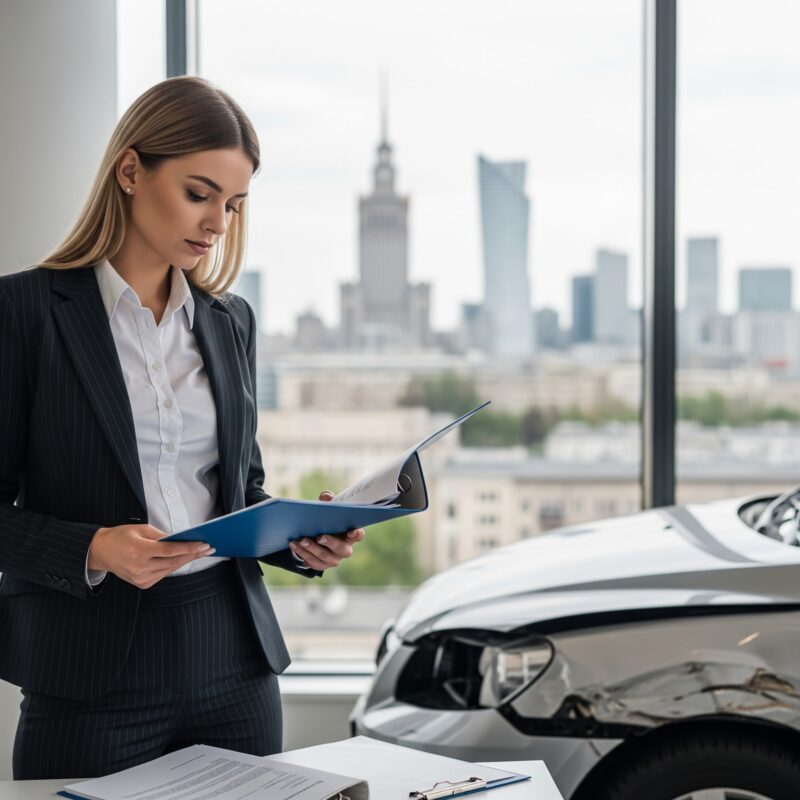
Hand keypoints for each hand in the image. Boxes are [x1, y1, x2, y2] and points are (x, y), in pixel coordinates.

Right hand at [88, 524, 214, 588]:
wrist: (101, 552)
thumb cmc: (121, 536)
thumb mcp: (141, 529)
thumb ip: (162, 535)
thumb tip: (182, 540)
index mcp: (139, 550)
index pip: (171, 550)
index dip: (189, 548)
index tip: (204, 544)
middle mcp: (140, 567)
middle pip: (173, 561)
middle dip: (193, 555)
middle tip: (209, 548)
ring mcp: (140, 578)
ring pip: (170, 569)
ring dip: (186, 560)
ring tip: (200, 552)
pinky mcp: (142, 584)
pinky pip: (163, 574)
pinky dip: (173, 566)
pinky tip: (183, 559)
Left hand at [287, 490, 364, 570]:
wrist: (313, 536)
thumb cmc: (324, 521)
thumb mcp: (326, 510)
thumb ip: (328, 501)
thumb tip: (326, 496)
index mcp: (349, 534)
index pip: (358, 535)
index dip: (356, 534)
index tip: (351, 531)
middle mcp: (344, 549)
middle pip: (342, 549)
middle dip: (330, 542)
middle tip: (320, 537)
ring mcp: (333, 559)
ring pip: (324, 556)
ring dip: (312, 548)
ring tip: (301, 540)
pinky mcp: (321, 565)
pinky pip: (313, 562)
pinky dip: (302, 553)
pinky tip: (294, 545)